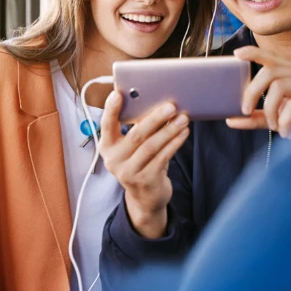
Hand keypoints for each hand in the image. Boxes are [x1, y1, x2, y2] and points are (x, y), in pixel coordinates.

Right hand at [98, 91, 189, 238]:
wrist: (145, 197)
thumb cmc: (141, 162)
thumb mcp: (133, 147)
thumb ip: (138, 128)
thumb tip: (157, 103)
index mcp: (107, 146)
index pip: (106, 125)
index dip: (111, 110)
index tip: (118, 93)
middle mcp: (114, 160)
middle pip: (136, 135)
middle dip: (154, 119)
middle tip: (170, 106)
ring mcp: (129, 172)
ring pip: (151, 146)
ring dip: (169, 130)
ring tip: (183, 118)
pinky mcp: (146, 180)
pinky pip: (163, 157)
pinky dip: (175, 143)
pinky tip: (184, 133)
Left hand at [226, 46, 290, 139]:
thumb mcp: (278, 119)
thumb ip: (256, 118)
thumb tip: (230, 120)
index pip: (270, 58)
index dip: (253, 53)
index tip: (237, 54)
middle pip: (269, 72)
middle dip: (252, 92)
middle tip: (246, 110)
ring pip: (279, 87)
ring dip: (270, 110)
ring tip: (274, 126)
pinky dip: (285, 120)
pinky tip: (286, 131)